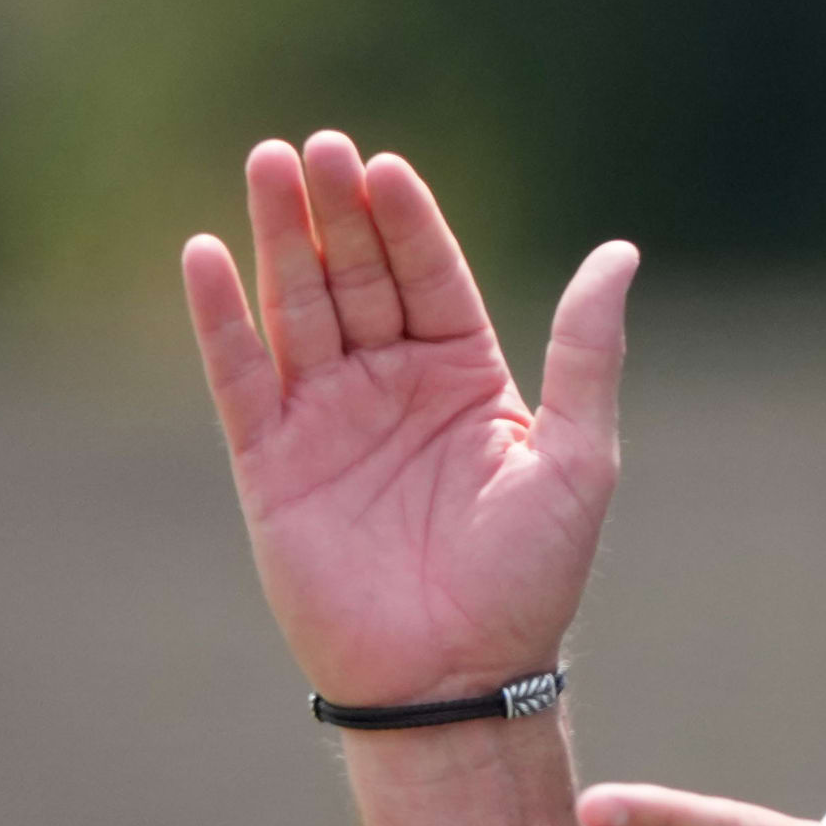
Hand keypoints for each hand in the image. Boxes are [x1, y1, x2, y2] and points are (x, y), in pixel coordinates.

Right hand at [183, 132, 634, 705]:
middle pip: (358, 275)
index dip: (408, 221)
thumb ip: (587, 352)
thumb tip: (620, 252)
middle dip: (338, 211)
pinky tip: (205, 254)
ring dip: (280, 238)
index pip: (431, 275)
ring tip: (267, 166)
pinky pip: (240, 377)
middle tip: (317, 147)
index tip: (387, 166)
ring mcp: (328, 421)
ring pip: (297, 308)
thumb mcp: (578, 456)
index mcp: (466, 377)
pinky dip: (219, 318)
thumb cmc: (530, 580)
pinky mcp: (271, 463)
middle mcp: (393, 386)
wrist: (460, 679)